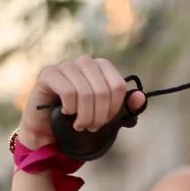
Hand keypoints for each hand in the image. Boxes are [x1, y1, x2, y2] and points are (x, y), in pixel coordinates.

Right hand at [18, 56, 144, 151]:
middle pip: (103, 91)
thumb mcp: (108, 116)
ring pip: (85, 93)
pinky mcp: (49, 74)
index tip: (108, 120)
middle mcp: (84, 62)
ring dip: (85, 116)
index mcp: (102, 67)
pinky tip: (67, 113)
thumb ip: (127, 108)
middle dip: (100, 116)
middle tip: (92, 127)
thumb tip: (141, 97)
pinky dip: (71, 108)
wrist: (50, 128)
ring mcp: (66, 66)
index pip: (118, 85)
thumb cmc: (81, 118)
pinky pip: (68, 92)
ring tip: (80, 124)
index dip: (115, 108)